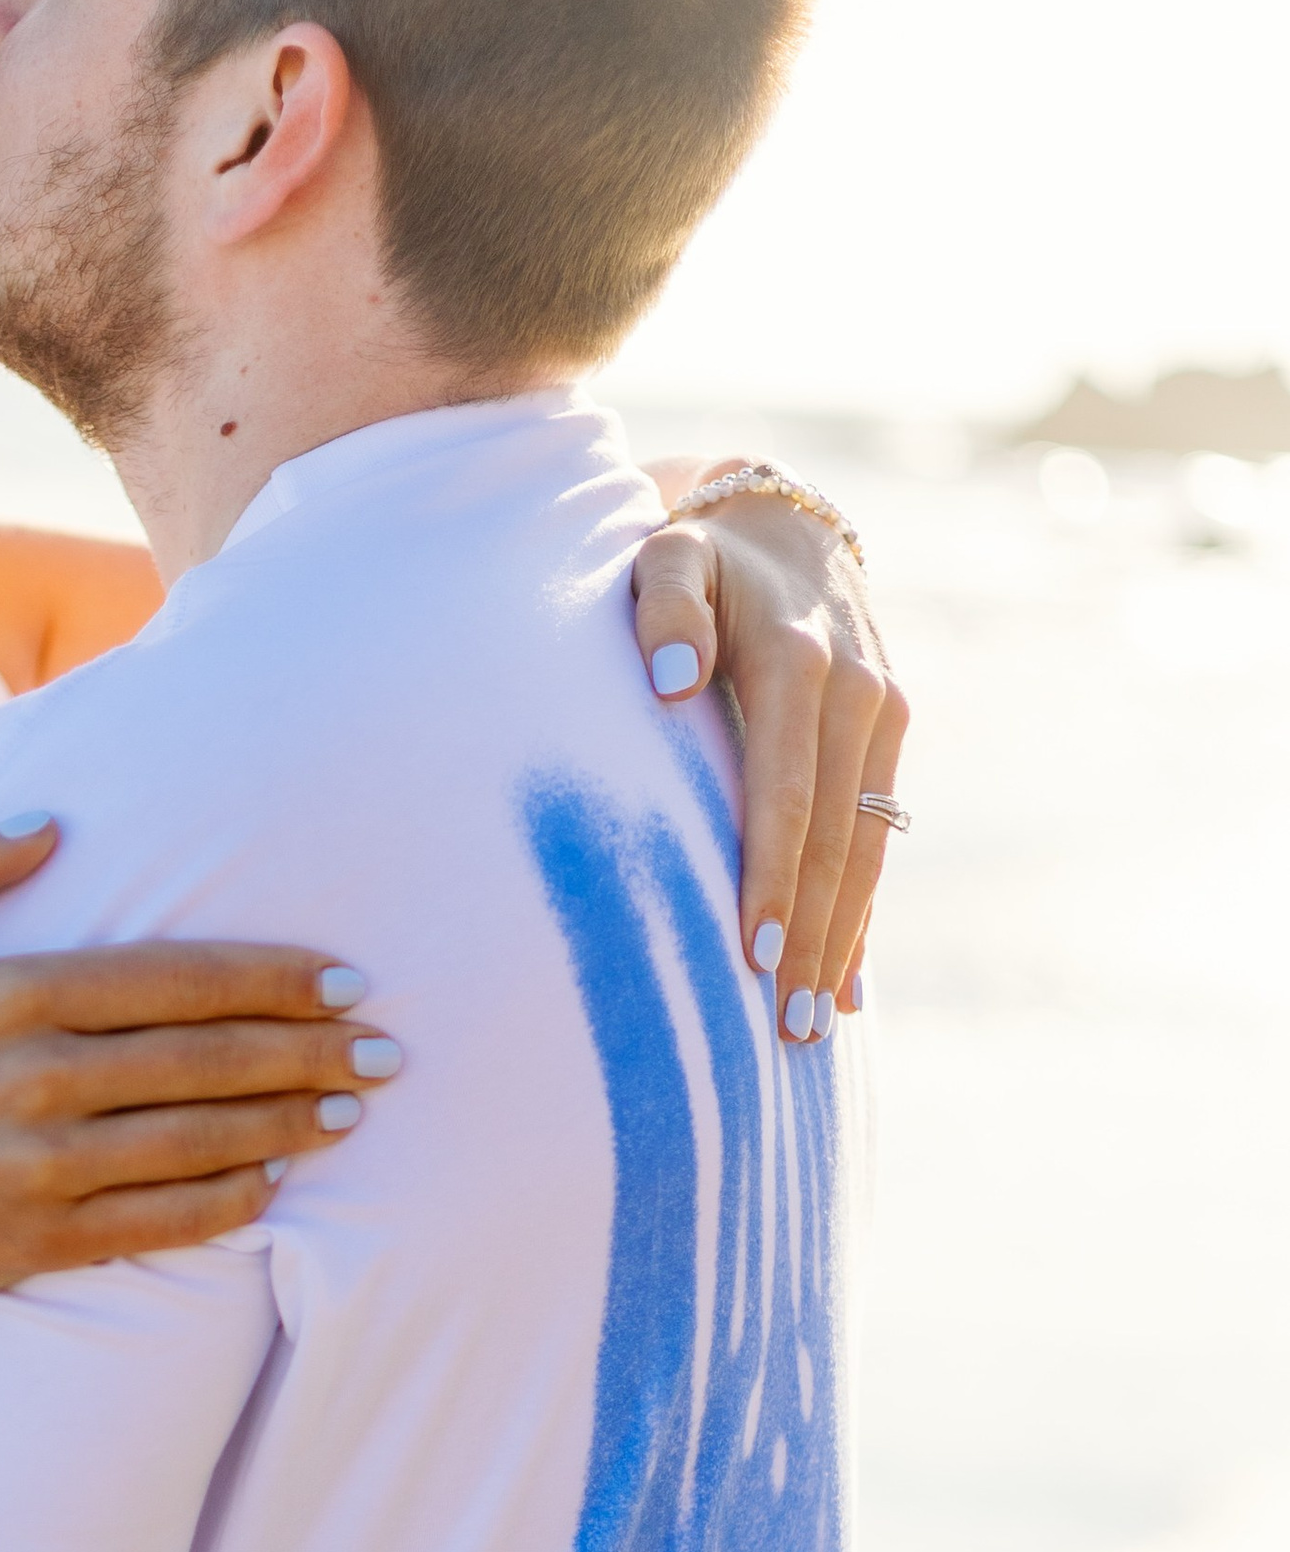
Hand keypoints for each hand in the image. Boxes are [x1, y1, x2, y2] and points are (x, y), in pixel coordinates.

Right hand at [0, 817, 395, 1314]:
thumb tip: (49, 825)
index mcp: (8, 995)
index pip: (175, 979)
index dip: (273, 979)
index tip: (346, 979)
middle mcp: (35, 1078)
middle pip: (208, 1059)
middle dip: (312, 1051)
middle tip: (390, 1050)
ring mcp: (40, 1165)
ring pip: (199, 1140)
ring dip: (290, 1124)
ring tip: (355, 1110)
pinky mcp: (38, 1238)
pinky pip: (161, 1219)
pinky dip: (229, 1201)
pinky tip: (277, 1181)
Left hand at [632, 474, 908, 1044]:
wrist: (778, 522)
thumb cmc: (695, 554)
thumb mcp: (665, 557)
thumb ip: (661, 610)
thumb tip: (667, 682)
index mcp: (802, 665)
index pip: (785, 797)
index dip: (770, 881)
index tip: (748, 958)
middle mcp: (858, 695)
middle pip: (834, 841)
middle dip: (810, 938)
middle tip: (782, 1029)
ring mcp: (883, 716)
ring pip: (867, 849)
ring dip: (840, 939)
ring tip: (811, 1025)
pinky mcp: (890, 732)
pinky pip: (878, 837)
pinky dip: (861, 909)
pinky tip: (844, 980)